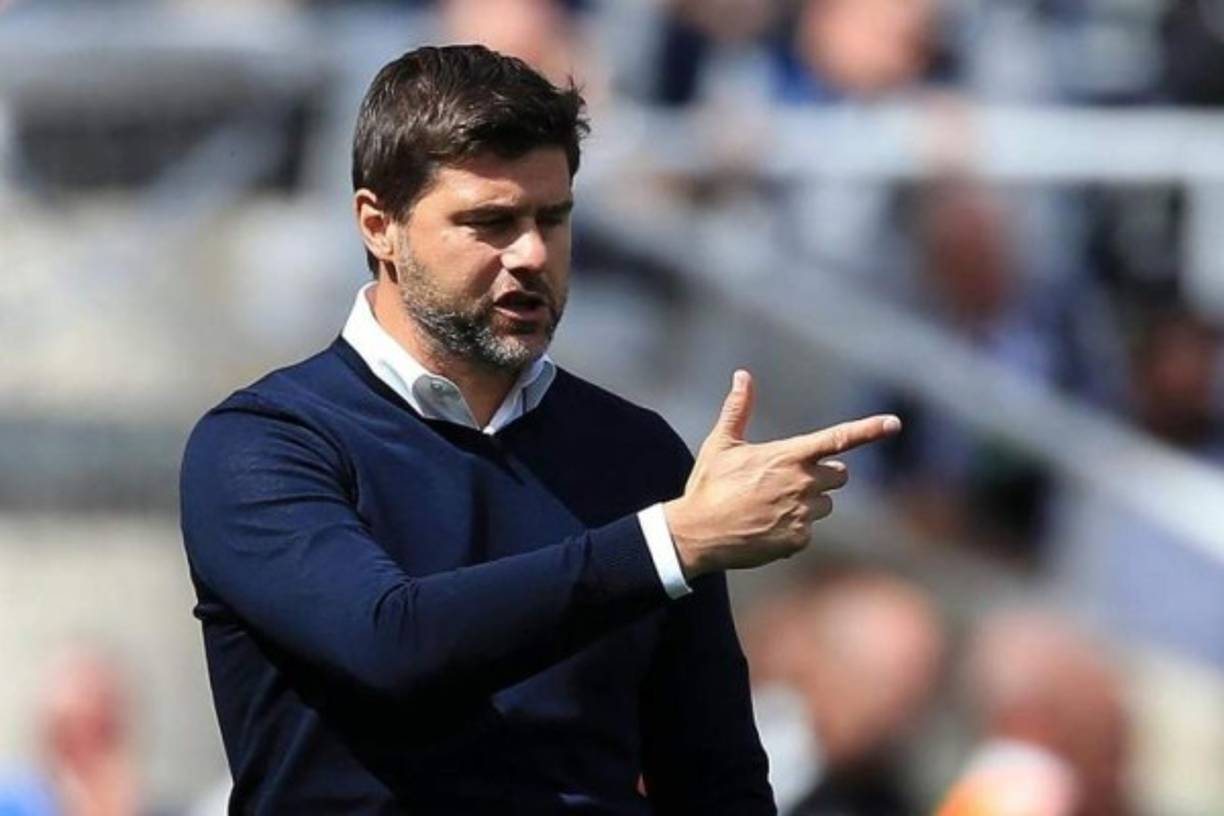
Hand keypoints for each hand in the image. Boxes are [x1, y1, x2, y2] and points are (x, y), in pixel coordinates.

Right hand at [664, 370, 899, 579]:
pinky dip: (793, 528)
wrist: (697, 534)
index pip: (838, 439)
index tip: (894, 423)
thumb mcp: (721, 445)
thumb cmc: (709, 486)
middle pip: (839, 475)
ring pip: (827, 505)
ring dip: (810, 503)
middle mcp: (802, 483)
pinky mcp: (799, 540)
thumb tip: (742, 375)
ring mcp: (803, 514)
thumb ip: (738, 409)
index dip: (869, 429)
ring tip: (772, 505)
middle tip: (789, 479)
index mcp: (789, 456)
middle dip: (823, 475)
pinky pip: (810, 530)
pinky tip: (766, 526)